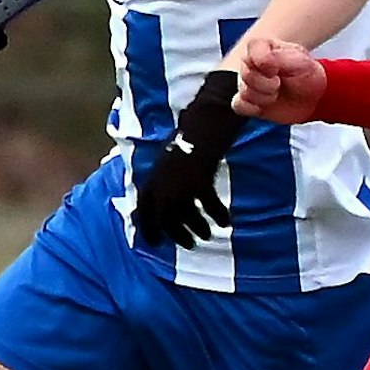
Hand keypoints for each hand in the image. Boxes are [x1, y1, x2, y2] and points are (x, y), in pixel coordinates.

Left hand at [133, 69, 246, 248]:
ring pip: (187, 216)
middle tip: (188, 244)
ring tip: (207, 235)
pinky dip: (217, 214)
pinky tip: (225, 220)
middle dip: (176, 234)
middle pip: (166, 219)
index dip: (148, 230)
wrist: (201, 125)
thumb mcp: (166, 163)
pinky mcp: (198, 182)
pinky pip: (209, 205)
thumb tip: (162, 203)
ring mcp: (179, 184)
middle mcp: (162, 185)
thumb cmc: (185, 141)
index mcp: (151, 180)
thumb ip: (162, 182)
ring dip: (197, 227)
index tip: (154, 243)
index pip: (144, 212)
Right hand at [235, 38, 327, 123]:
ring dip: (264, 97)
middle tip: (279, 83)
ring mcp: (248, 82)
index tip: (276, 70)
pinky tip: (265, 105)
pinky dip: (253, 108)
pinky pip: (239, 105)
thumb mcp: (303, 63)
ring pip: (244, 92)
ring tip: (276, 94)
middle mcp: (252, 63)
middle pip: (246, 74)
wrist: (313, 98)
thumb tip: (264, 61)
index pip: (252, 47)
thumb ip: (282, 58)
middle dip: (267, 84)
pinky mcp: (247, 101)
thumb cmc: (307, 75)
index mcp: (264, 47)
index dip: (264, 61)